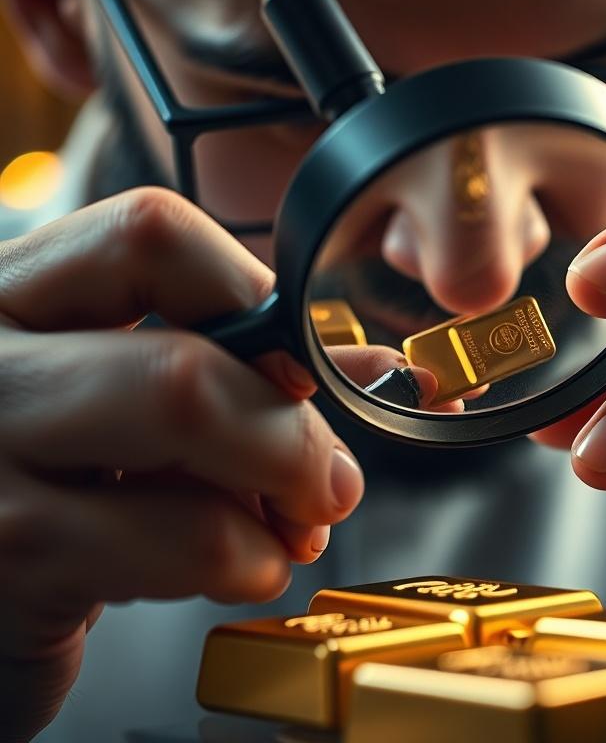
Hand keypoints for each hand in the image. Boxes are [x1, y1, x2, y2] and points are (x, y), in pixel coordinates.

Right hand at [0, 189, 366, 740]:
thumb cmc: (60, 484)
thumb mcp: (125, 398)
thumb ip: (241, 369)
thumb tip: (372, 369)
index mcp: (14, 296)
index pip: (151, 236)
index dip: (255, 294)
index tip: (299, 367)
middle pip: (185, 364)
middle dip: (293, 437)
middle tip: (328, 481)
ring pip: (190, 442)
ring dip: (281, 508)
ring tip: (283, 532)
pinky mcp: (11, 567)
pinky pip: (187, 549)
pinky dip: (251, 564)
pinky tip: (231, 567)